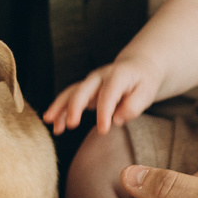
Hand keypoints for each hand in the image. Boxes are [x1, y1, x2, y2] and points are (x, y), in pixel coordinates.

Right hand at [45, 58, 163, 133]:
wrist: (137, 67)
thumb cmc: (143, 82)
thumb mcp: (147, 92)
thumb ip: (134, 106)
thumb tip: (117, 120)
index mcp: (118, 76)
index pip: (108, 94)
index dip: (104, 112)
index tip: (103, 130)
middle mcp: (100, 76)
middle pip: (83, 89)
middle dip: (75, 106)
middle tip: (71, 124)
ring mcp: (90, 82)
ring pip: (71, 92)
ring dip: (59, 106)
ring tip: (50, 121)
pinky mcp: (85, 89)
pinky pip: (69, 98)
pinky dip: (60, 110)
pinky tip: (54, 125)